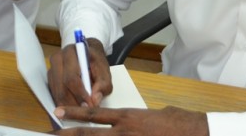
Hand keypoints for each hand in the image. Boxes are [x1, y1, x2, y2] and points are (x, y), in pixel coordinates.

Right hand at [48, 38, 110, 107]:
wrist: (88, 53)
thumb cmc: (96, 62)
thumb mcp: (105, 72)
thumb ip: (103, 84)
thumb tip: (95, 100)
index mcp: (71, 52)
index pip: (72, 77)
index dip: (80, 94)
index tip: (89, 106)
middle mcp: (57, 59)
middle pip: (61, 86)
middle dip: (73, 103)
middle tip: (84, 113)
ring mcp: (51, 68)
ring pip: (56, 92)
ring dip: (67, 106)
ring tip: (80, 112)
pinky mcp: (50, 78)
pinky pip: (53, 94)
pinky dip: (63, 104)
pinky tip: (72, 109)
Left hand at [52, 106, 208, 135]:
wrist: (194, 131)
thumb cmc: (176, 122)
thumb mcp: (151, 115)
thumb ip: (132, 121)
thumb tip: (123, 124)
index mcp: (127, 117)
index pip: (94, 114)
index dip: (74, 113)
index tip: (59, 112)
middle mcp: (124, 132)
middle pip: (89, 134)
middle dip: (68, 135)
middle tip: (51, 134)